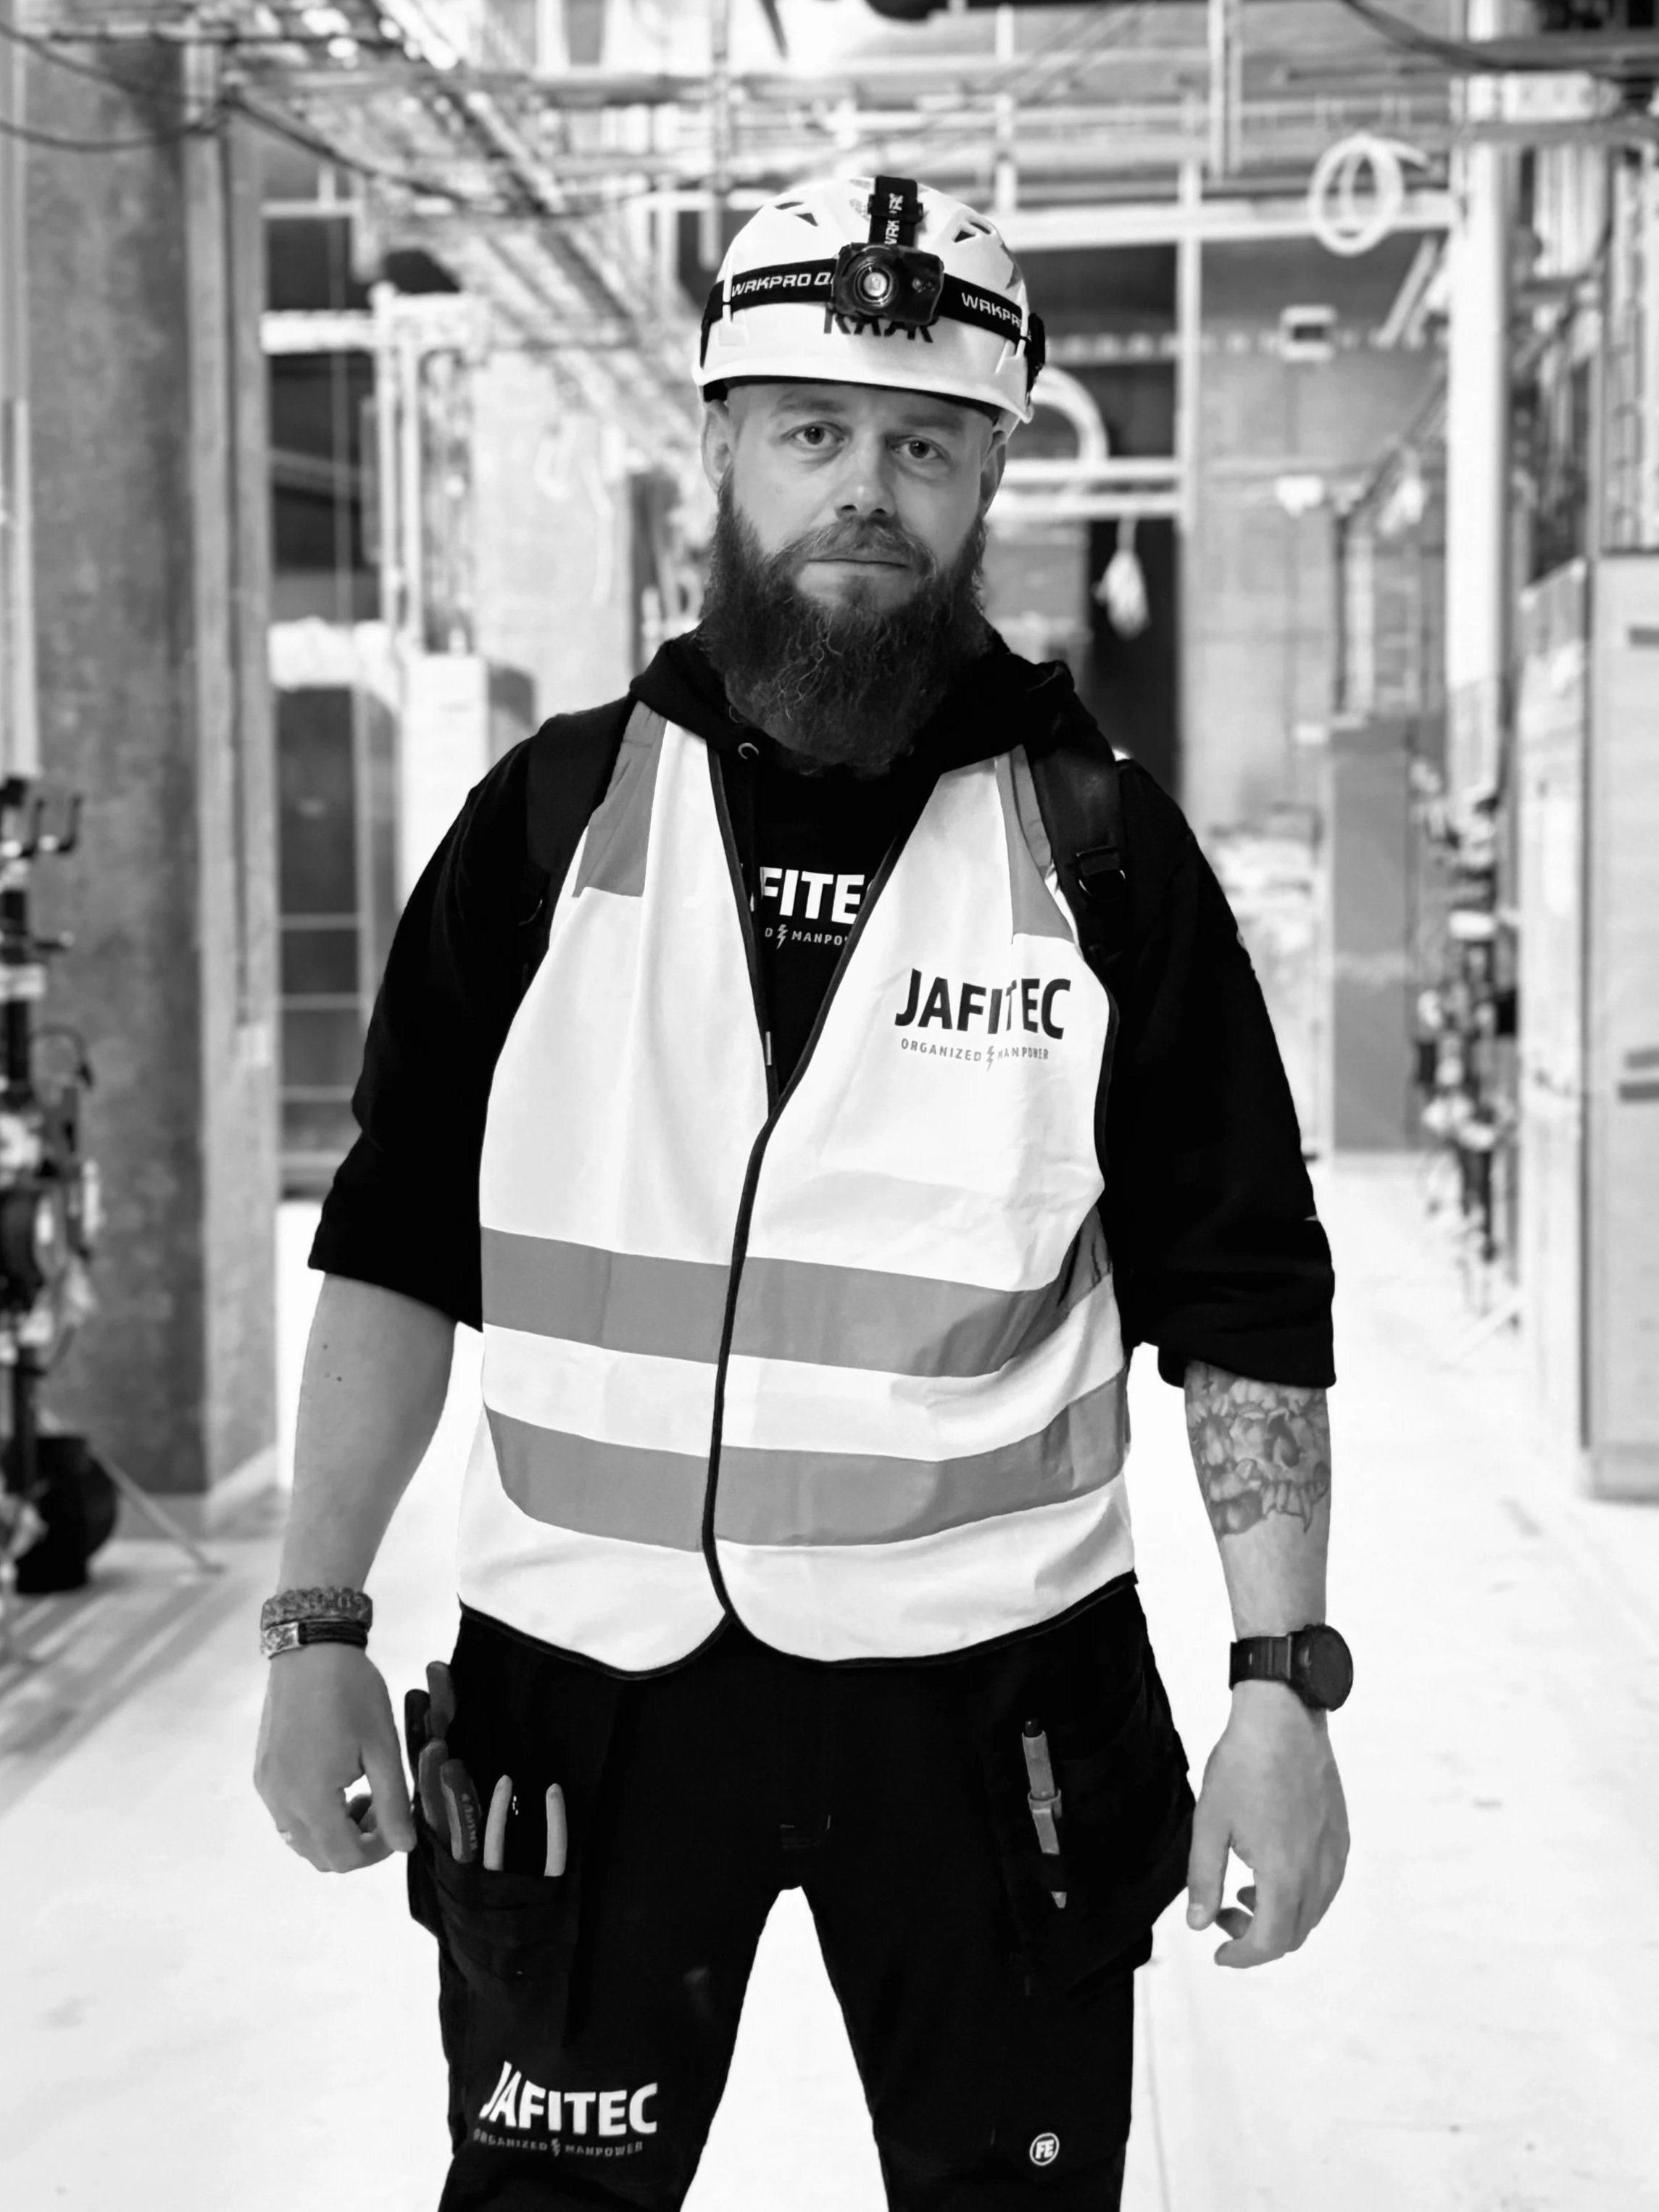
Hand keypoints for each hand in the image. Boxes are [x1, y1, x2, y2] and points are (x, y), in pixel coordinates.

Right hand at [254, 1643, 415, 1872]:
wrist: (310, 1648)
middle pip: (319, 1855)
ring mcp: (266, 1787)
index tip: (396, 1825)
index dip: (376, 1853)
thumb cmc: (353, 1692)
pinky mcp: (262, 1772)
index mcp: (310, 1798)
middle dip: (356, 1843)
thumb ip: (393, 1803)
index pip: (343, 1858)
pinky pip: (286, 1815)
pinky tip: (336, 1780)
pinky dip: (314, 1815)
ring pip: (300, 1839)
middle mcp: (280, 1801)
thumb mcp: (383, 1747)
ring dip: (334, 1831)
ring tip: (361, 1792)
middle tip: (381, 1806)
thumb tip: (404, 1845)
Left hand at [1184, 1681, 1348, 1967]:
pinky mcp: (1341, 1835)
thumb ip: (1203, 1879)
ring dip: (1280, 1917)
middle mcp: (1318, 1870)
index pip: (1270, 1943)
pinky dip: (1301, 1895)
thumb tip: (1199, 1924)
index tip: (1219, 1952)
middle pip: (1294, 1934)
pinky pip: (1327, 1885)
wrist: (1283, 1718)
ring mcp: (1334, 1853)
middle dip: (1257, 1938)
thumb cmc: (1243, 1765)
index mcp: (1284, 1873)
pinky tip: (1273, 1870)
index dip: (1242, 1957)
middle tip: (1223, 1913)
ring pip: (1314, 1912)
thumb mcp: (1209, 1823)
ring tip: (1245, 1891)